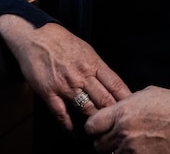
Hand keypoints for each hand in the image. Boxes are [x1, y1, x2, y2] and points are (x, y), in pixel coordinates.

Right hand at [0, 15, 130, 131]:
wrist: (36, 36)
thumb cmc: (63, 42)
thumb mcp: (86, 50)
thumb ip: (98, 68)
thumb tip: (112, 84)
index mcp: (93, 63)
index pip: (116, 84)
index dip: (126, 99)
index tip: (133, 108)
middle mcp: (82, 75)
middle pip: (104, 100)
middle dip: (114, 113)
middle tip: (120, 124)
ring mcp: (66, 85)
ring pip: (87, 109)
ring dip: (95, 121)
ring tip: (102, 131)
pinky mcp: (49, 93)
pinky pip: (62, 114)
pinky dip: (70, 127)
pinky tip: (76, 133)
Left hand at [86, 87, 169, 152]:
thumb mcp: (145, 95)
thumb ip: (125, 105)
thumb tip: (115, 111)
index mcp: (122, 113)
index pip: (91, 126)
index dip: (94, 127)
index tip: (99, 127)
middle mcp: (123, 133)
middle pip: (98, 145)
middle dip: (104, 141)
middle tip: (114, 137)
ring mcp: (133, 150)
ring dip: (117, 151)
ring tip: (129, 144)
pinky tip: (138, 149)